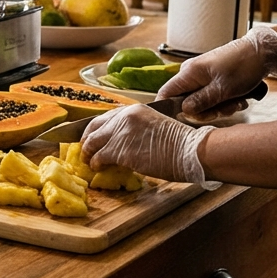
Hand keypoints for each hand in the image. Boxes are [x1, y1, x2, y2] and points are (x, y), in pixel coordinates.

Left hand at [81, 104, 218, 188]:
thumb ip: (136, 130)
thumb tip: (124, 142)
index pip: (106, 117)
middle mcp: (123, 117)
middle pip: (93, 127)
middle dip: (86, 139)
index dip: (96, 129)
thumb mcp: (155, 127)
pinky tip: (98, 167)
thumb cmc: (181, 143)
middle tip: (85, 149)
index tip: (93, 137)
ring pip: (92, 142)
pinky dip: (96, 163)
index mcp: (133, 110)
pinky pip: (99, 157)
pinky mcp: (119, 150)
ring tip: (88, 161)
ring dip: (88, 153)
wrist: (191, 150)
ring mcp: (119, 133)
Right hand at [157, 27, 276, 120]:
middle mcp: (192, 74)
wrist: (264, 52)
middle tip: (225, 108)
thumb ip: (201, 102)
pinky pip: (212, 97)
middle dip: (207, 111)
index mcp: (189, 73)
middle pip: (187, 102)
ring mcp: (203, 77)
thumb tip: (184, 111)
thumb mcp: (223, 89)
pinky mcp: (214, 79)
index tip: (186, 119)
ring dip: (220, 107)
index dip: (170, 108)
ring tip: (237, 102)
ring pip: (202, 102)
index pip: (166, 93)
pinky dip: (226, 102)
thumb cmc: (243, 66)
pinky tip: (239, 99)